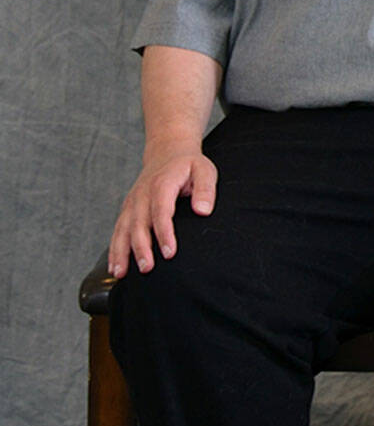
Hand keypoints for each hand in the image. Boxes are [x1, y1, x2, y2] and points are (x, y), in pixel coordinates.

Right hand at [108, 146, 217, 277]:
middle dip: (141, 247)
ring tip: (121, 273)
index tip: (170, 252)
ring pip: (123, 229)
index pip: (161, 210)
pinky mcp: (127, 210)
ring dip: (121, 252)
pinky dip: (114, 250)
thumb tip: (203, 210)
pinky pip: (118, 231)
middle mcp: (142, 194)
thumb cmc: (188, 165)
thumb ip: (205, 189)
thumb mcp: (204, 170)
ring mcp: (132, 203)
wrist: (167, 152)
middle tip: (147, 268)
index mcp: (162, 184)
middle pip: (138, 223)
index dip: (164, 232)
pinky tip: (115, 268)